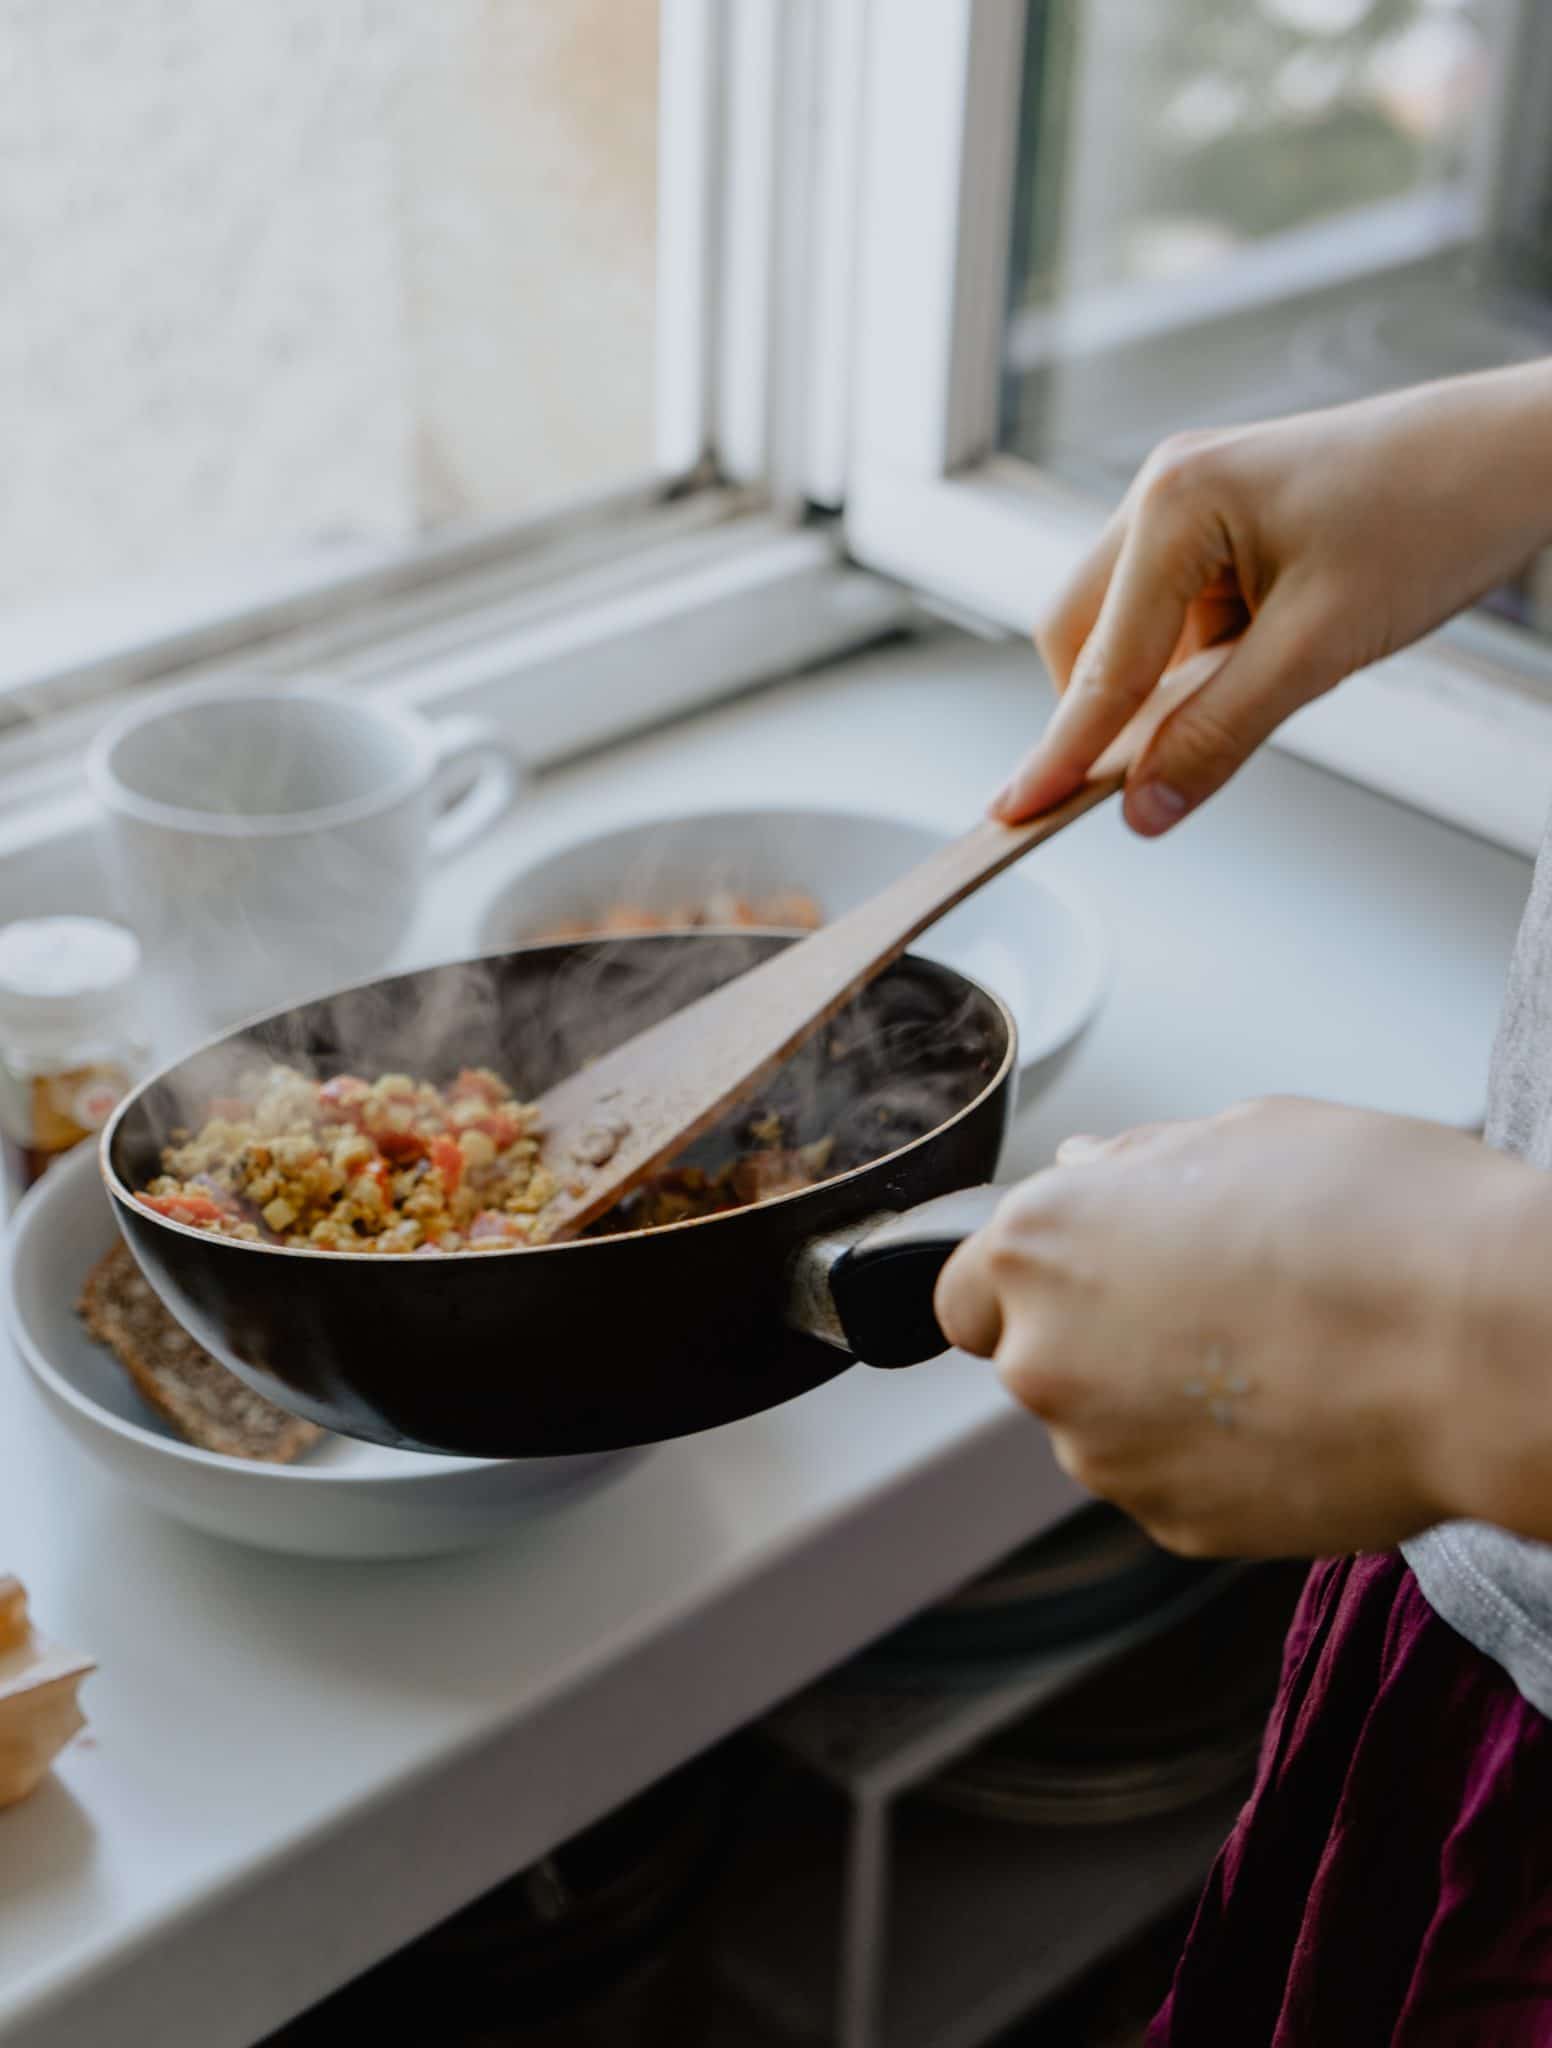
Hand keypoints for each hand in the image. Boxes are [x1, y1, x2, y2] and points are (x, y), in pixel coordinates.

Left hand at [934, 1098, 1551, 1557]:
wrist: (1480, 1346)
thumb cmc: (1377, 1219)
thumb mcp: (1247, 1133)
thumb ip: (1140, 1164)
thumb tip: (1092, 1170)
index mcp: (1042, 1243)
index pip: (964, 1291)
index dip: (1025, 1284)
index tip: (1085, 1276)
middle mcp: (1046, 1356)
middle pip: (1037, 1360)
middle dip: (1101, 1338)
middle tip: (1215, 1304)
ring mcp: (1107, 1455)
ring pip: (1106, 1429)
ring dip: (1160, 1403)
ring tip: (1277, 1354)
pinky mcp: (1176, 1525)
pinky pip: (1173, 1485)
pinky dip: (1217, 1460)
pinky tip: (1298, 1411)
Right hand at [993, 361, 1551, 836]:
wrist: (1519, 456)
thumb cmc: (1436, 514)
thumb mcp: (1322, 647)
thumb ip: (1220, 732)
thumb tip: (1145, 805)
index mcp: (1174, 502)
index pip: (1098, 661)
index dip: (1060, 750)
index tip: (1015, 812)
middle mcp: (1164, 490)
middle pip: (1078, 635)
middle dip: (1104, 710)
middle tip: (1142, 777)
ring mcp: (1189, 502)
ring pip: (1123, 628)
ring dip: (1161, 685)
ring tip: (1257, 689)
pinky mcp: (1221, 524)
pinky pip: (1171, 614)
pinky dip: (1197, 662)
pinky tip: (1264, 662)